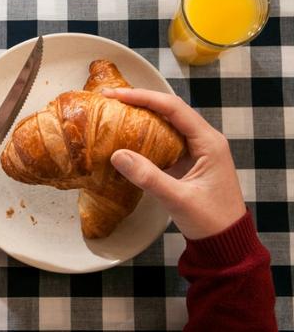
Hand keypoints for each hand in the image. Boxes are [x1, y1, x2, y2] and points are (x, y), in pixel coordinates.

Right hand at [102, 88, 245, 239]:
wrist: (226, 242)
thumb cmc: (211, 221)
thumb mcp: (178, 199)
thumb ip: (148, 177)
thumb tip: (117, 154)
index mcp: (208, 142)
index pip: (173, 108)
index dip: (144, 98)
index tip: (118, 95)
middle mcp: (204, 139)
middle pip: (169, 110)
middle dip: (140, 101)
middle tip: (111, 99)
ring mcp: (196, 149)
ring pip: (166, 122)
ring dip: (141, 115)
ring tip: (115, 110)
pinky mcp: (187, 160)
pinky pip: (164, 139)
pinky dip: (145, 134)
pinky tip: (127, 135)